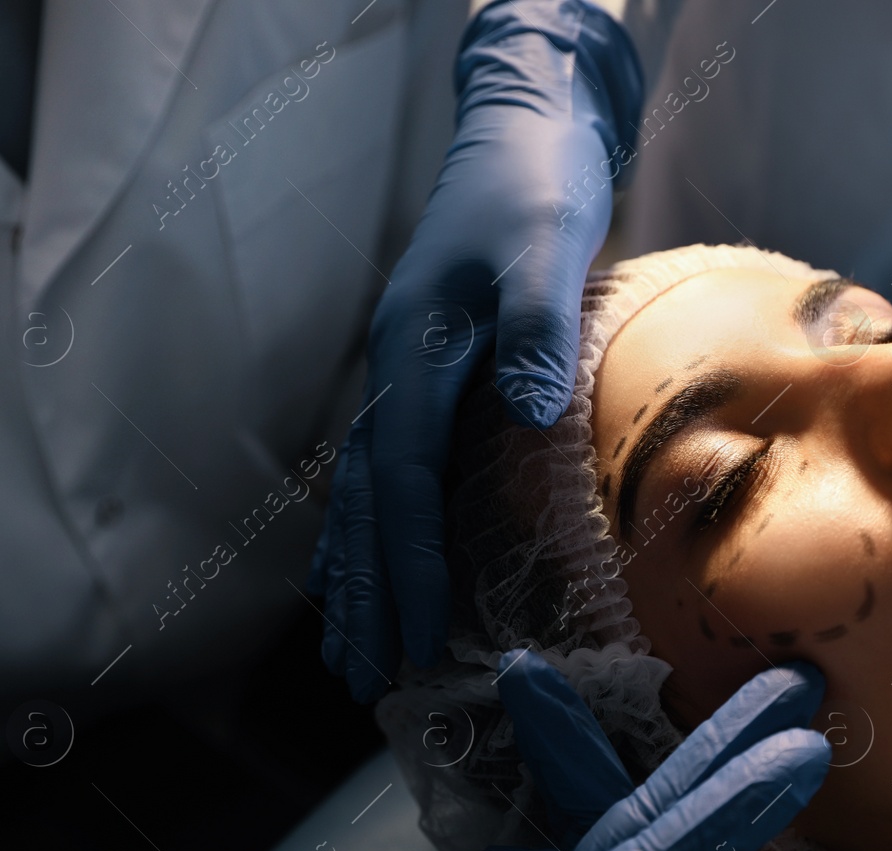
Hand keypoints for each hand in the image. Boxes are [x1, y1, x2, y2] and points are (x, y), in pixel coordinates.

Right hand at [95, 654, 829, 850]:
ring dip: (686, 758)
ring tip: (746, 693)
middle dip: (735, 772)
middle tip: (806, 699)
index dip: (724, 817)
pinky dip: (586, 755)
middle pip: (659, 850)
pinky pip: (566, 818)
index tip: (800, 753)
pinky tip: (581, 707)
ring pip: (624, 827)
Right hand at [308, 0, 643, 701]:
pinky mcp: (425, 372)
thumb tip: (524, 409)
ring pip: (364, 492)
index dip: (406, 561)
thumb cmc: (536, 188)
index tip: (410, 635)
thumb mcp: (545, 246)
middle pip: (366, 502)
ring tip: (346, 651)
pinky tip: (368, 566)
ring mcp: (403, 372)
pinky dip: (373, 528)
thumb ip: (534, 325)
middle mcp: (395, 372)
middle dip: (365, 592)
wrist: (520, 132)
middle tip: (364, 676)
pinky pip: (384, 468)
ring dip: (356, 574)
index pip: (403, 480)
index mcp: (416, 353)